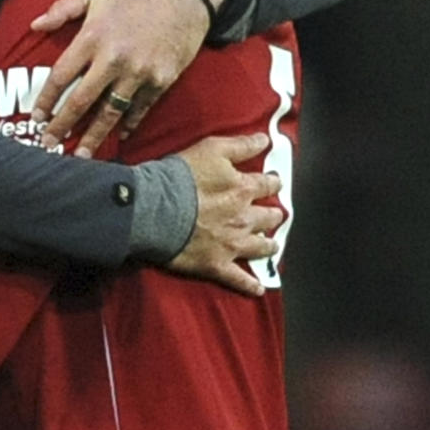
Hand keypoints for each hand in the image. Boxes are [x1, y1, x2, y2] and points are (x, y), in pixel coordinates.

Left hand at [28, 0, 210, 156]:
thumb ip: (61, 8)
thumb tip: (34, 25)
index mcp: (92, 37)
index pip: (61, 76)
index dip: (46, 99)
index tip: (36, 116)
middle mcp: (113, 59)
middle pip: (82, 101)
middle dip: (63, 126)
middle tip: (49, 144)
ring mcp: (139, 72)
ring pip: (111, 112)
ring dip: (95, 136)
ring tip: (81, 155)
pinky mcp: (160, 80)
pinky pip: (140, 109)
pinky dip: (129, 124)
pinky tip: (120, 136)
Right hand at [168, 132, 283, 297]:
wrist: (154, 208)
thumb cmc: (180, 176)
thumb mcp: (211, 149)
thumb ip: (240, 145)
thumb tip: (264, 140)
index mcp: (242, 189)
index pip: (266, 184)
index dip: (272, 182)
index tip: (274, 182)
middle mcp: (244, 219)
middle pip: (268, 218)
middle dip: (273, 215)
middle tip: (275, 215)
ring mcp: (232, 244)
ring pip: (259, 247)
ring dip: (267, 245)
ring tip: (271, 245)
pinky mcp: (216, 264)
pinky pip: (238, 279)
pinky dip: (249, 285)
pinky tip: (258, 289)